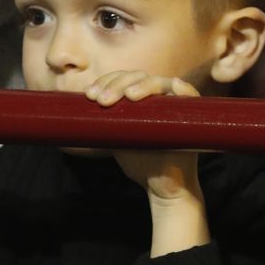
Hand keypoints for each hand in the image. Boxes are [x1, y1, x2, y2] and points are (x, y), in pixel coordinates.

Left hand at [88, 71, 202, 201]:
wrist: (162, 187)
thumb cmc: (140, 162)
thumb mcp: (116, 138)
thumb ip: (104, 123)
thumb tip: (72, 114)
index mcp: (141, 98)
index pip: (123, 78)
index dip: (106, 81)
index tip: (90, 95)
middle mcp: (158, 97)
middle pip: (138, 77)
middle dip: (117, 84)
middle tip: (102, 100)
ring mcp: (175, 105)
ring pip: (160, 83)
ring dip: (144, 85)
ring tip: (128, 97)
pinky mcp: (191, 118)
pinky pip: (191, 98)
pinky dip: (184, 89)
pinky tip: (175, 85)